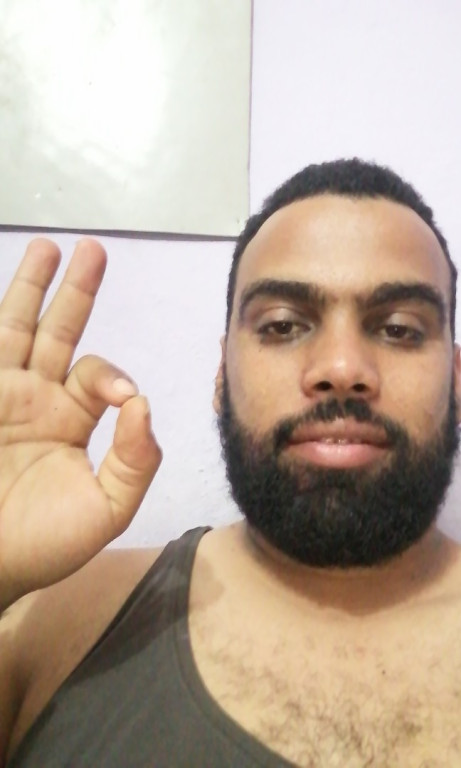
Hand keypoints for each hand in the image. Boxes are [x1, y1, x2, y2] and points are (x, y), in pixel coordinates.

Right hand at [0, 239, 161, 608]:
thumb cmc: (43, 545)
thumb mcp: (107, 508)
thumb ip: (136, 460)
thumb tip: (142, 405)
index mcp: (70, 420)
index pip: (96, 376)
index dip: (110, 375)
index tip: (120, 398)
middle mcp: (35, 400)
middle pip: (57, 333)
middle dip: (75, 292)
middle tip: (91, 249)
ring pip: (16, 329)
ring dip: (30, 288)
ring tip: (46, 247)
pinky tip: (6, 294)